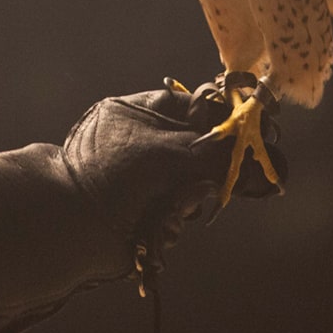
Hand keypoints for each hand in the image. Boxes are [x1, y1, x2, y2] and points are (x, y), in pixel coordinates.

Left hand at [62, 80, 284, 280]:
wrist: (71, 226)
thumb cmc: (110, 175)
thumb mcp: (164, 152)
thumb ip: (210, 150)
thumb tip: (250, 153)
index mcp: (141, 113)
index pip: (197, 106)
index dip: (229, 117)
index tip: (261, 127)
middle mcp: (146, 143)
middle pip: (203, 147)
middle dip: (217, 164)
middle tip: (249, 174)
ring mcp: (148, 178)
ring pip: (196, 184)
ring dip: (191, 197)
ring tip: (175, 205)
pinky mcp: (150, 211)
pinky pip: (181, 211)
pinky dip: (176, 218)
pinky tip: (160, 222)